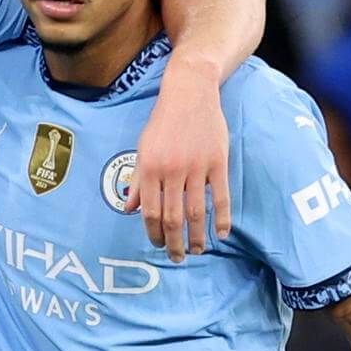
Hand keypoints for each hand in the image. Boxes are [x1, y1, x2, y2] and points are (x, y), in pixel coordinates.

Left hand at [129, 65, 230, 260]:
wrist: (190, 93)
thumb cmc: (162, 123)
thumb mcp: (142, 149)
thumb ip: (137, 180)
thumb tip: (128, 209)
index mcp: (149, 168)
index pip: (149, 211)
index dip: (153, 233)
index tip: (157, 245)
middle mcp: (172, 170)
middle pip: (172, 217)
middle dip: (174, 242)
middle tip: (178, 257)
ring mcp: (196, 167)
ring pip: (197, 211)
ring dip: (197, 236)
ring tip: (197, 250)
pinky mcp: (218, 162)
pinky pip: (221, 196)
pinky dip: (222, 218)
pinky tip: (221, 233)